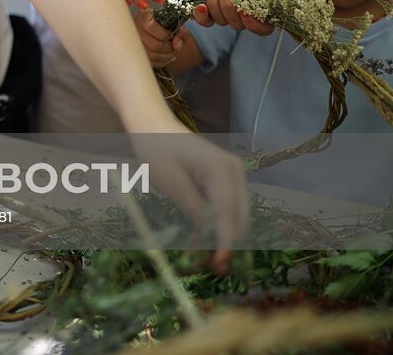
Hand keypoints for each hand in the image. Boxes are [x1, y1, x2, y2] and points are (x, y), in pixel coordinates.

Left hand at [127, 129, 249, 273]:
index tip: (218, 264)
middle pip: (239, 218)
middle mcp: (236, 172)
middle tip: (208, 265)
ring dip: (222, 235)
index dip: (224, 243)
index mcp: (223, 170)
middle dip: (226, 242)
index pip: (229, 215)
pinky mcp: (227, 179)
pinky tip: (200, 236)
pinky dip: (218, 223)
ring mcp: (235, 174)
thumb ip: (194, 211)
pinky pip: (228, 207)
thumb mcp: (171, 183)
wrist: (153, 126)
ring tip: (201, 253)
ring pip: (237, 216)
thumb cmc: (157, 151)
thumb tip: (208, 239)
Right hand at [135, 9, 189, 68]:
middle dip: (169, 49)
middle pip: (153, 45)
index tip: (172, 36)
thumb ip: (181, 33)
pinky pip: (149, 62)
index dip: (165, 35)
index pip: (151, 27)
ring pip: (151, 56)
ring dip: (166, 57)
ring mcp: (134, 42)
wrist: (161, 30)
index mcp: (144, 16)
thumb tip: (177, 45)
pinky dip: (162, 62)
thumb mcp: (177, 25)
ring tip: (172, 53)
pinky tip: (167, 57)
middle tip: (175, 47)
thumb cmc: (168, 26)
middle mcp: (135, 28)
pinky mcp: (136, 53)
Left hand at [197, 0, 272, 32]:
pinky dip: (201, 15)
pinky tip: (200, 5)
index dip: (254, 25)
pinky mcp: (213, 8)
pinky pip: (206, 20)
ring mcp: (229, 12)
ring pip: (221, 20)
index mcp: (263, 4)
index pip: (264, 27)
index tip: (244, 10)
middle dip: (228, 5)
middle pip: (238, 24)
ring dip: (214, 3)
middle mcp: (247, 12)